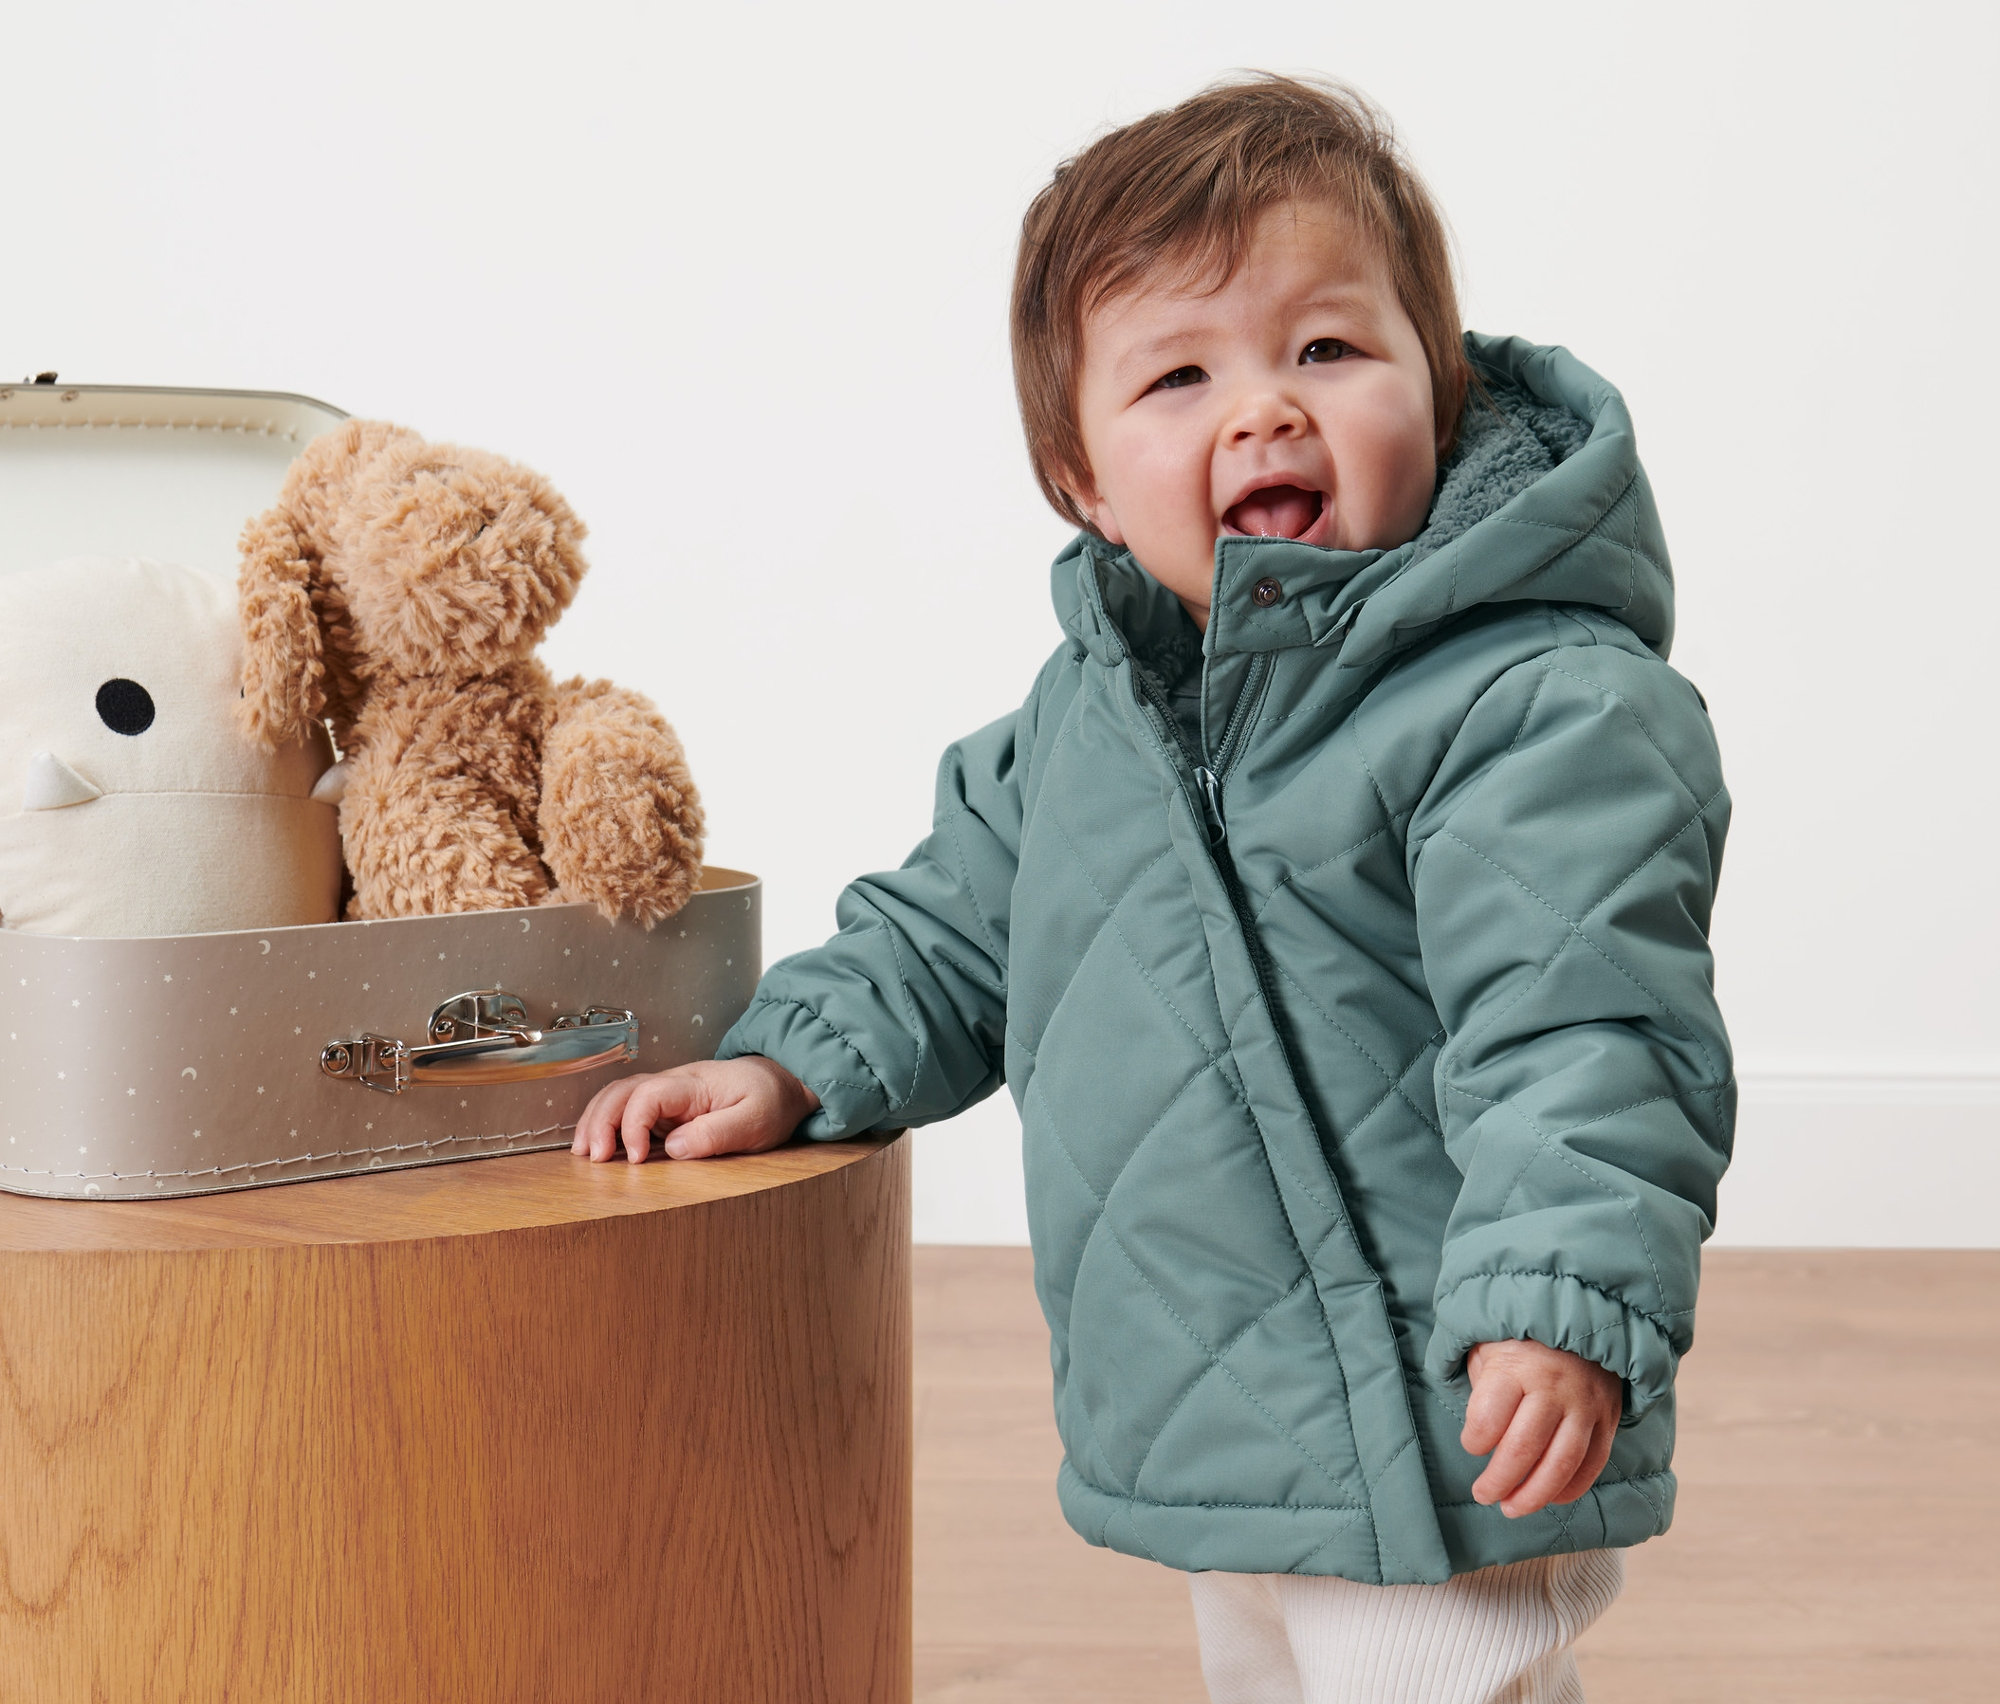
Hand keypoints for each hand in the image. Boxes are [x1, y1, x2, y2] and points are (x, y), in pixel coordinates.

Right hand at [570, 1056, 819, 1164]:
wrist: (784, 1081)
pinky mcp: (668, 1106)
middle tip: (594, 1158)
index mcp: (695, 1084)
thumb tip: (674, 1148)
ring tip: (584, 1153)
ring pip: (619, 1096)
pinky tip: (599, 1145)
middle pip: (623, 1091)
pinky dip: (607, 1123)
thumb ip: (717, 1133)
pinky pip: (628, 1108)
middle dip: (600, 1121)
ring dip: (596, 1120)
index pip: (648, 1095)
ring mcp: (669, 1093)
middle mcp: (675, 1084)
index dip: (633, 1125)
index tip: (636, 1159)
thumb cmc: (771, 1100)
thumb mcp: (756, 1120)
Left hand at [1461, 1339, 1620, 1517]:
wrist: (1581, 1311)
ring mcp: (1585, 1404)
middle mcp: (1554, 1387)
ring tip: (1512, 1508)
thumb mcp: (1488, 1345)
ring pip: (1561, 1462)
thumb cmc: (1520, 1336)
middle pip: (1524, 1448)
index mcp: (1516, 1366)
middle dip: (1500, 1481)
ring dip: (1535, 1494)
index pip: (1490, 1417)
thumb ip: (1482, 1386)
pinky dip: (1572, 1487)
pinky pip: (1594, 1462)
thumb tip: (1481, 1437)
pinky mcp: (1609, 1416)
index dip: (1474, 1441)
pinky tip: (1551, 1497)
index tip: (1470, 1445)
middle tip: (1483, 1495)